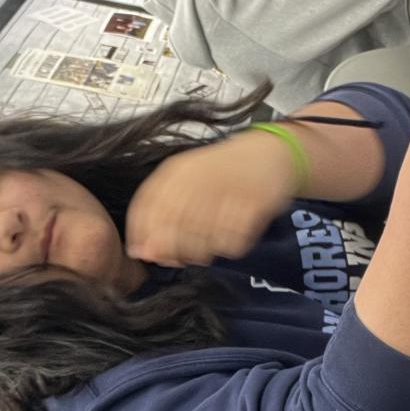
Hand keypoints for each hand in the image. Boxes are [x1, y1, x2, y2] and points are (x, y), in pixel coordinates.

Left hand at [124, 130, 295, 266]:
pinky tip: (232, 235)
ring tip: (209, 244)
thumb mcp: (185, 183)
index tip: (149, 253)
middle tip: (182, 256)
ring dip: (202, 252)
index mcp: (176, 171)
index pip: (146, 210)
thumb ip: (159, 215)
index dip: (144, 237)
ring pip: (201, 242)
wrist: (269, 154)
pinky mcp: (254, 205)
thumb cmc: (222, 173)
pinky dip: (229, 247)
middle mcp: (197, 179)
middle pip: (172, 231)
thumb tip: (140, 253)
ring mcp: (226, 191)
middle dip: (174, 251)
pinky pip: (232, 243)